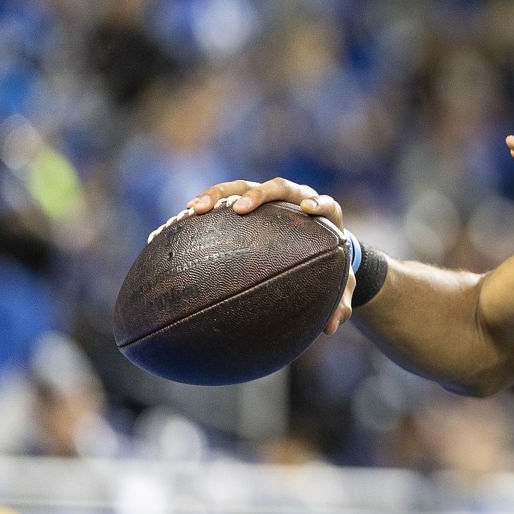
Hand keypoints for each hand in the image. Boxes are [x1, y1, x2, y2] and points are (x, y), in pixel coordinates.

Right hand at [157, 178, 356, 333]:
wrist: (318, 246)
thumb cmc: (329, 265)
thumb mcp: (338, 284)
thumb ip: (339, 301)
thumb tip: (333, 326)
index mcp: (323, 214)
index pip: (323, 203)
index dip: (317, 203)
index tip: (308, 209)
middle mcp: (294, 198)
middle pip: (277, 187)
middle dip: (259, 194)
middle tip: (242, 209)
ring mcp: (267, 198)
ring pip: (240, 187)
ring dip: (216, 195)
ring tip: (193, 209)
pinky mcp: (244, 203)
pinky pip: (219, 202)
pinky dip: (199, 210)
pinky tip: (174, 226)